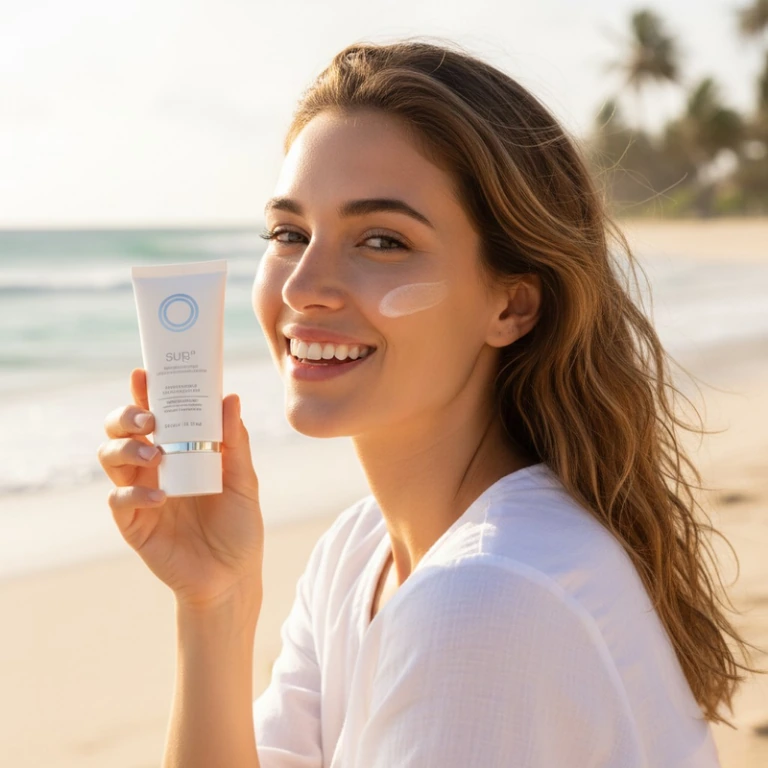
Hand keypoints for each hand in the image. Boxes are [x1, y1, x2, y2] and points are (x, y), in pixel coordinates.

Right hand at [98, 368, 263, 614]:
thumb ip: (235, 442)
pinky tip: (161, 496)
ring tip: (154, 452)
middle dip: (126, 415)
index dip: (144, 392)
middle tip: (148, 416)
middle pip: (120, 429)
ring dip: (126, 447)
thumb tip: (230, 398)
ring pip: (110, 456)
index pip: (155, 413)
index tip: (144, 373)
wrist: (233, 575)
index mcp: (179, 450)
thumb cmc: (238, 525)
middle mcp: (153, 466)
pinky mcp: (133, 523)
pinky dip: (134, 492)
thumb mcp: (244, 480)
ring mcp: (139, 492)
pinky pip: (118, 499)